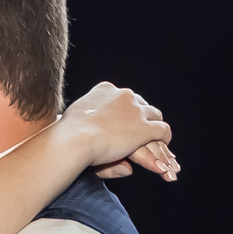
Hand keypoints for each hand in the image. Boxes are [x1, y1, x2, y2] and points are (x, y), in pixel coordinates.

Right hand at [60, 83, 176, 179]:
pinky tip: (162, 144)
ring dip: (155, 126)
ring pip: (155, 115)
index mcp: (105, 89)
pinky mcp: (144, 128)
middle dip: (142, 116)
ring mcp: (135, 111)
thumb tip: (96, 132)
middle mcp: (123, 95)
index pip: (124, 97)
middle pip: (141, 104)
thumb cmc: (67, 133)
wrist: (73, 139)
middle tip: (141, 130)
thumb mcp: (78, 122)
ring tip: (155, 139)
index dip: (126, 109)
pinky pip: (162, 130)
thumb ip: (92, 126)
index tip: (124, 120)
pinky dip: (164, 137)